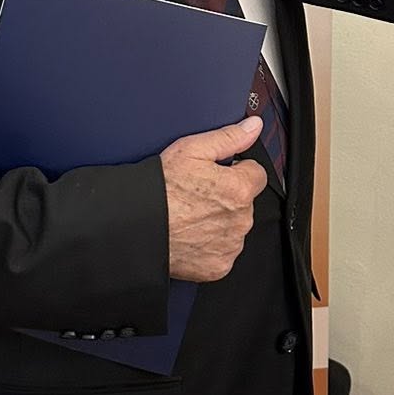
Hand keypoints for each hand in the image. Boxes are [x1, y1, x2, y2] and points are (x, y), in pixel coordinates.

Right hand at [162, 117, 267, 282]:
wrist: (137, 226)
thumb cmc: (160, 189)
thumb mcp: (192, 150)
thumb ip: (228, 138)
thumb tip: (253, 127)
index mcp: (239, 189)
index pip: (256, 174)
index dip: (237, 171)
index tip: (219, 175)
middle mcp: (240, 220)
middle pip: (245, 202)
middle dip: (228, 197)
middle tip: (199, 195)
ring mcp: (230, 245)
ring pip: (235, 228)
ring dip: (221, 222)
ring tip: (191, 215)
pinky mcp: (218, 266)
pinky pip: (223, 252)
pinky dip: (211, 245)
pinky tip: (191, 234)